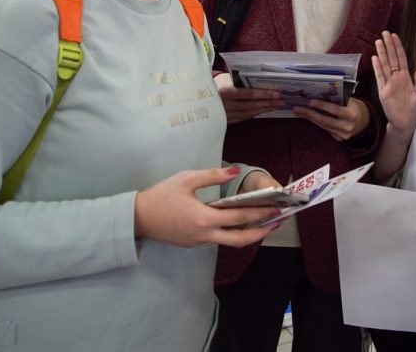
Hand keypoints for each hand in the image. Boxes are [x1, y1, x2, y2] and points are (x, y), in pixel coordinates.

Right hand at [134, 167, 279, 247]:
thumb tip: (235, 171)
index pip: (239, 216)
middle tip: (277, 222)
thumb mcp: (186, 179)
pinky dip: (231, 232)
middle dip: (261, 231)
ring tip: (263, 223)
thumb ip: (213, 176)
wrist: (138, 218)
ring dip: (247, 233)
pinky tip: (238, 222)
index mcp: (204, 218)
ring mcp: (199, 242)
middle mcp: (205, 235)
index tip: (276, 208)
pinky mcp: (193, 244)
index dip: (260, 212)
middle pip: (240, 239)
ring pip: (229, 241)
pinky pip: (217, 239)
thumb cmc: (161, 196)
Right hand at [215, 73, 284, 123]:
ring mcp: (226, 115)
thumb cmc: (210, 84)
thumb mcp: (222, 78)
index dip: (264, 94)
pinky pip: (243, 118)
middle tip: (283, 101)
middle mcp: (226, 106)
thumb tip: (257, 80)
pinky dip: (255, 114)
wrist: (192, 99)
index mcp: (225, 92)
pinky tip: (263, 111)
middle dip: (269, 103)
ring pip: (249, 113)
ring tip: (277, 106)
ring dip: (265, 109)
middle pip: (252, 106)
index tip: (278, 93)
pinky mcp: (225, 121)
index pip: (249, 94)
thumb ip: (237, 80)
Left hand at [293, 97, 370, 141]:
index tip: (310, 101)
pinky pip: (325, 129)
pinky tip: (308, 117)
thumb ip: (337, 99)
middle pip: (325, 120)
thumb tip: (318, 94)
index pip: (334, 110)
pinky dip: (316, 123)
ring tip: (299, 111)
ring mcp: (343, 135)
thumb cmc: (354, 106)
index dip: (322, 106)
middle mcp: (348, 126)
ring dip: (309, 118)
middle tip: (297, 107)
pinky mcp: (339, 139)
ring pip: (323, 126)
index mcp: (352, 114)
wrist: (364, 120)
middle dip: (309, 113)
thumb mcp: (349, 100)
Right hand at [372, 31, 415, 133]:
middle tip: (384, 33)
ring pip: (384, 65)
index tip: (395, 35)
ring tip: (378, 41)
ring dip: (382, 53)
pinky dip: (377, 67)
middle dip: (388, 45)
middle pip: (392, 58)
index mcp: (406, 77)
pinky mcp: (383, 91)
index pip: (401, 58)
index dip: (398, 47)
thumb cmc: (415, 110)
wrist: (406, 123)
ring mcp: (388, 83)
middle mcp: (396, 78)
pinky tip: (375, 58)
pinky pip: (379, 77)